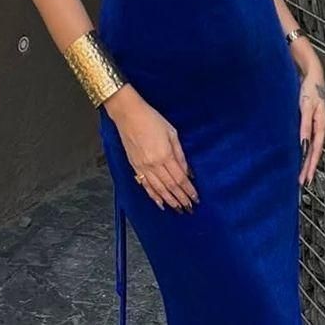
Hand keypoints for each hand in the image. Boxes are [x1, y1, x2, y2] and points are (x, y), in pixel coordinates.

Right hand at [110, 94, 198, 212]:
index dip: (188, 190)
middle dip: (181, 199)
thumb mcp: (171, 132)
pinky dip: (153, 196)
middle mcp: (153, 164)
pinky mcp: (135, 166)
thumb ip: (180, 154)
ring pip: (158, 189)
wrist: (128, 115)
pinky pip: (145, 185)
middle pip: (170, 186)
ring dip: (169, 200)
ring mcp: (142, 167)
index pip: (180, 178)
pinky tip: (160, 202)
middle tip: (189, 208)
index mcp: (165, 155)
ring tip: (178, 209)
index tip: (195, 198)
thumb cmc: (151, 119)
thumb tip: (187, 171)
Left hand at [298, 66, 324, 185]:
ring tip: (301, 173)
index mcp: (321, 125)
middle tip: (302, 182)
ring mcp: (316, 125)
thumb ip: (304, 125)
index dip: (311, 166)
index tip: (306, 179)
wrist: (312, 74)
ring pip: (312, 147)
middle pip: (314, 152)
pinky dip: (305, 149)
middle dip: (309, 167)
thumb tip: (303, 143)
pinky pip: (308, 139)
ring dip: (306, 160)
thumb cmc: (310, 88)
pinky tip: (300, 153)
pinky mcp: (310, 121)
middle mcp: (320, 127)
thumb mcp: (305, 106)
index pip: (315, 151)